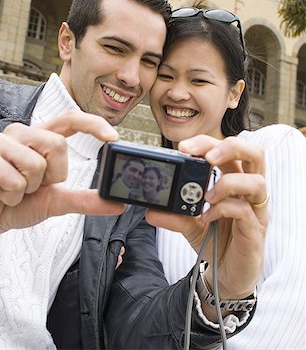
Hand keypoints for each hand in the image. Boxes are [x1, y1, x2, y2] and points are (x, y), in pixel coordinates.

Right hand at [0, 111, 124, 232]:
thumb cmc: (17, 205)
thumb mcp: (55, 202)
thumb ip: (84, 200)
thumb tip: (117, 204)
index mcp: (41, 138)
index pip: (70, 119)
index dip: (92, 124)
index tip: (113, 137)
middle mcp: (23, 134)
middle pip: (57, 144)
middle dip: (52, 175)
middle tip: (35, 186)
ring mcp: (3, 143)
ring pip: (36, 164)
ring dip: (29, 189)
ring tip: (15, 190)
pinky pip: (14, 181)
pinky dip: (12, 197)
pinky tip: (2, 195)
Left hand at [146, 135, 267, 303]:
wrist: (226, 277)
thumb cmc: (216, 242)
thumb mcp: (190, 225)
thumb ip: (174, 215)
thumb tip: (151, 210)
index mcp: (235, 181)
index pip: (230, 150)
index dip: (208, 143)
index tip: (183, 147)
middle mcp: (249, 192)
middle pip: (255, 154)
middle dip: (230, 148)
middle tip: (207, 157)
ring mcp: (256, 211)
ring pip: (257, 181)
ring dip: (228, 183)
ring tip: (206, 196)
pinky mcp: (255, 231)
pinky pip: (245, 211)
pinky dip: (223, 209)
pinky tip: (207, 217)